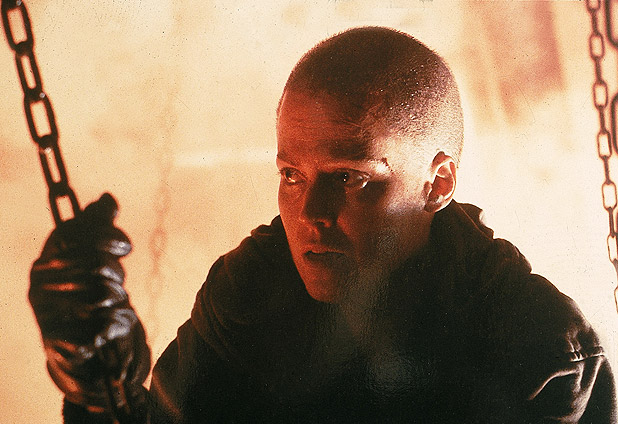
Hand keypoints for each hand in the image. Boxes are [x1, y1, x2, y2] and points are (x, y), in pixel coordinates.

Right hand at [29, 193, 150, 413]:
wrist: (75, 342)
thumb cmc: (84, 291)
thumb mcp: (92, 256)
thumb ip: (98, 227)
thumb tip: (108, 199)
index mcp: (47, 260)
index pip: (84, 236)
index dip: (112, 239)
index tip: (125, 249)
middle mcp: (40, 285)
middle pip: (97, 264)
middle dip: (115, 273)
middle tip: (116, 283)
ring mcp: (47, 314)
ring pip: (104, 295)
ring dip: (118, 301)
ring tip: (111, 306)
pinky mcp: (60, 342)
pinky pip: (104, 326)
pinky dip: (116, 324)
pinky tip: (110, 326)